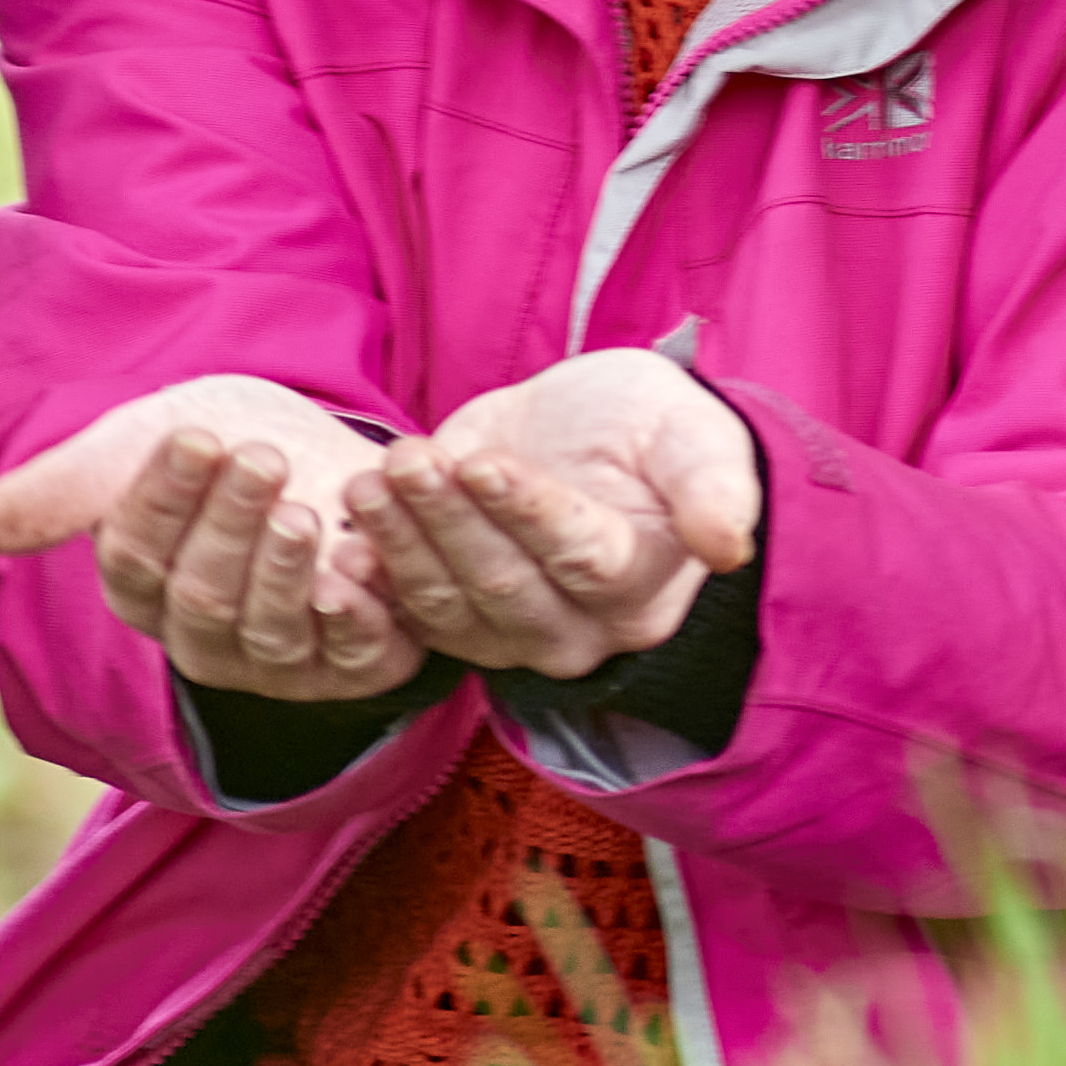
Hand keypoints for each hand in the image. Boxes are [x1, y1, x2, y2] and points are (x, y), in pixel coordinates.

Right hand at [0, 373, 421, 706]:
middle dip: (230, 524)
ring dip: (284, 569)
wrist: (333, 451)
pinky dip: (355, 612)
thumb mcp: (146, 443)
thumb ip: (66, 486)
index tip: (195, 436)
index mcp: (143, 591)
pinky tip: (359, 560)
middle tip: (260, 458)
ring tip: (302, 508)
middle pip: (201, 596)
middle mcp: (204, 641)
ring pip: (269, 629)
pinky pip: (352, 652)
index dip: (165, 502)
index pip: (136, 561)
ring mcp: (280, 660)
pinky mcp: (356, 662)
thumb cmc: (227, 445)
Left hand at [350, 349, 763, 680]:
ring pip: (446, 601)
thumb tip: (728, 546)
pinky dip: (369, 575)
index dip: (528, 513)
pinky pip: (402, 611)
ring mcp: (508, 634)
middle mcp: (576, 631)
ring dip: (401, 541)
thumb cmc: (653, 432)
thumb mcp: (696, 438)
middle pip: (502, 586)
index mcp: (637, 589)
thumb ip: (715, 489)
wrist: (597, 437)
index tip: (484, 462)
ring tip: (370, 478)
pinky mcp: (452, 620)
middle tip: (407, 460)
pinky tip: (338, 531)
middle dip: (448, 521)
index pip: (579, 558)